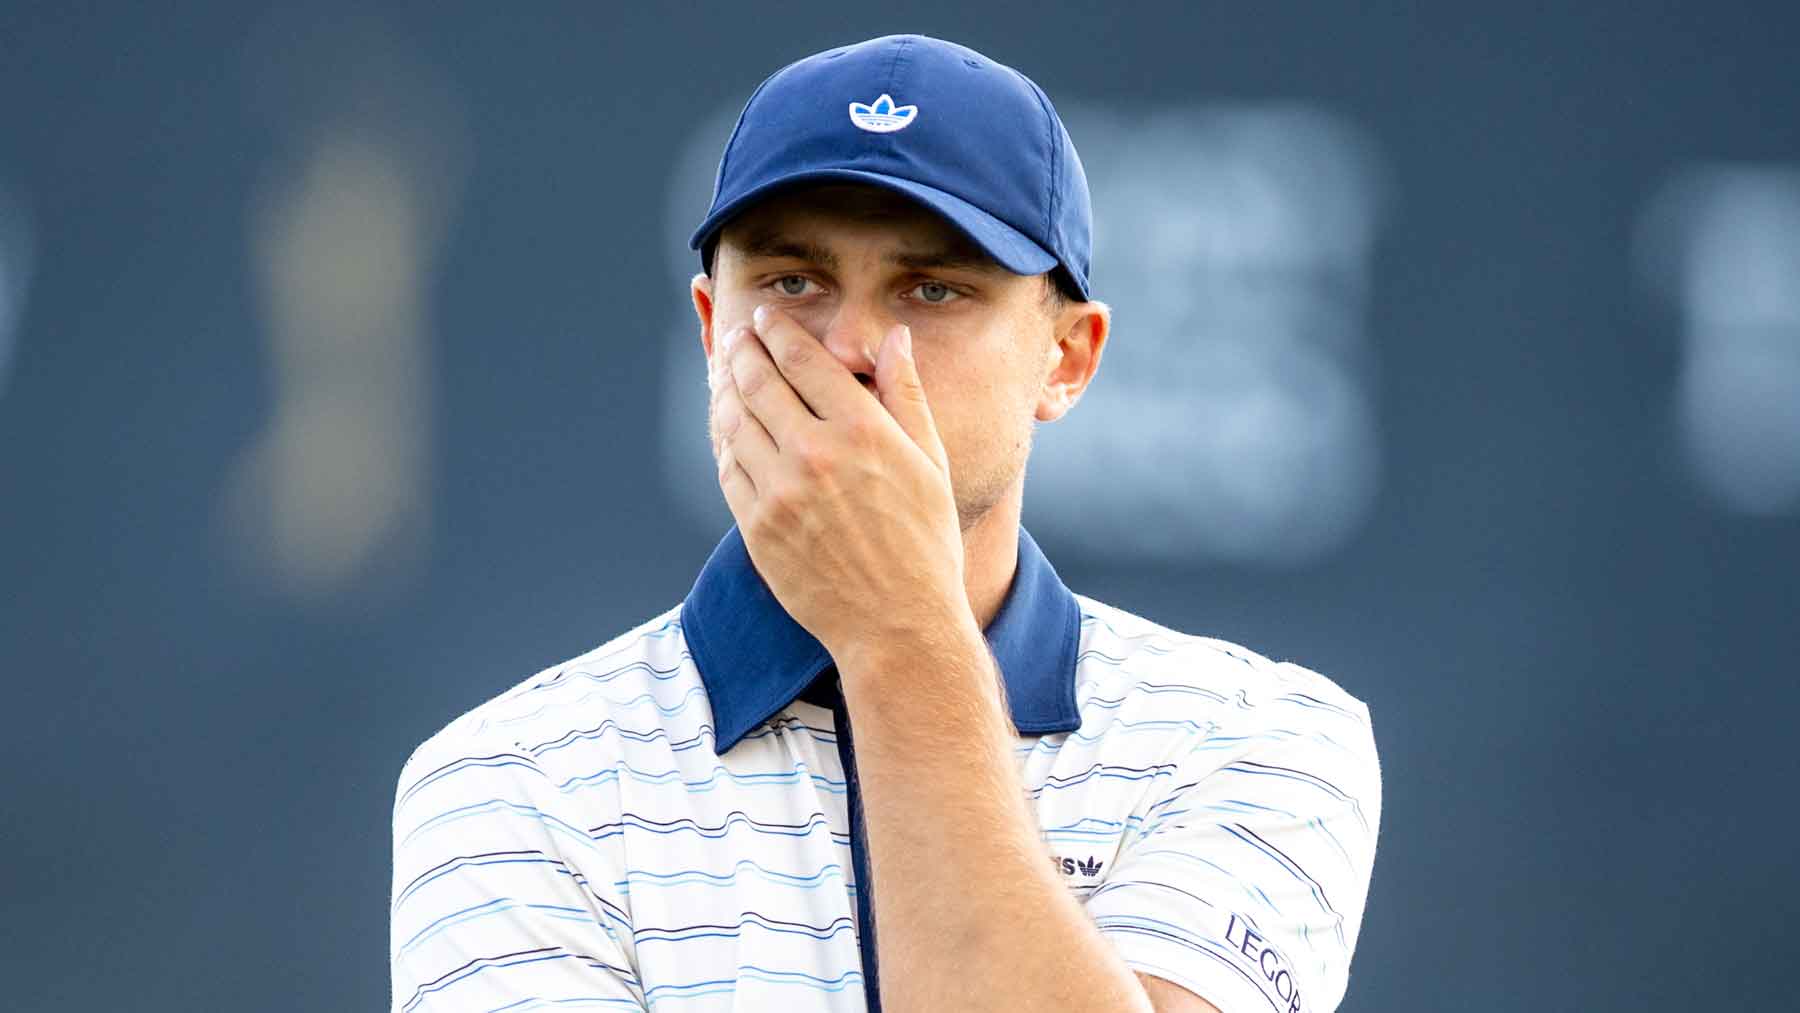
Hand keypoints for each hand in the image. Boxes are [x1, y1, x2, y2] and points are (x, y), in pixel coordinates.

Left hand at [709, 304, 968, 663]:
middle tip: (736, 334)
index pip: (804, 359)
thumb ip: (907, 394)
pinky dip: (724, 439)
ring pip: (735, 421)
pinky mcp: (757, 527)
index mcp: (862, 431)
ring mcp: (780, 492)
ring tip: (724, 370)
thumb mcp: (931, 462)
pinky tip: (727, 426)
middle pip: (759, 381)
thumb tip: (892, 337)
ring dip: (724, 388)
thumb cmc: (925, 544)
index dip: (778, 331)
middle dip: (742, 349)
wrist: (898, 624)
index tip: (765, 317)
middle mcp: (815, 454)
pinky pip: (728, 468)